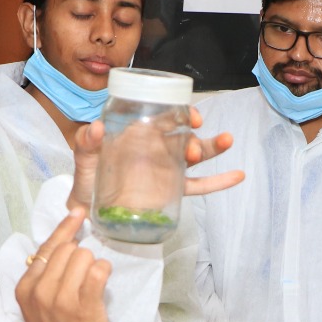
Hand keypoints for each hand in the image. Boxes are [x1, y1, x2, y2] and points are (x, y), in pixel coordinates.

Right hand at [15, 209, 111, 321]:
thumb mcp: (38, 306)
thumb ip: (44, 277)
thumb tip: (64, 243)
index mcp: (25, 288)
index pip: (46, 246)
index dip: (65, 228)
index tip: (78, 213)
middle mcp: (40, 290)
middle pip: (67, 248)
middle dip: (80, 255)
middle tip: (84, 275)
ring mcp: (62, 298)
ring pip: (83, 256)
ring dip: (93, 265)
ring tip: (91, 286)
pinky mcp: (85, 306)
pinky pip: (98, 270)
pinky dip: (104, 271)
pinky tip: (102, 282)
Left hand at [67, 108, 242, 212]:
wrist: (86, 208)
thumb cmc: (86, 178)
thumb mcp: (83, 157)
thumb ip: (87, 141)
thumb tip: (96, 128)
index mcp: (140, 133)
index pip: (167, 117)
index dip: (184, 113)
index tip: (193, 118)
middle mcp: (158, 148)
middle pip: (185, 137)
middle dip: (198, 138)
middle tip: (195, 150)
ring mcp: (167, 169)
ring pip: (196, 158)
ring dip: (213, 149)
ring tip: (227, 141)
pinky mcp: (172, 191)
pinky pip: (198, 186)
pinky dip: (219, 182)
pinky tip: (238, 175)